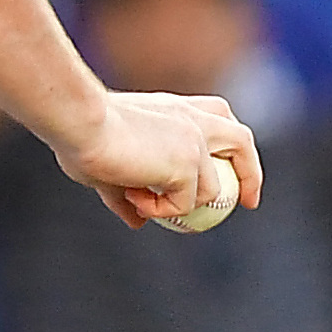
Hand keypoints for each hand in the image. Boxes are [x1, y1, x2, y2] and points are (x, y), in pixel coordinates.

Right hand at [51, 87, 262, 228]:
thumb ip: (128, 193)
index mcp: (175, 109)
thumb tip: (138, 222)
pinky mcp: (191, 163)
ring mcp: (196, 141)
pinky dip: (161, 210)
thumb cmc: (82, 136)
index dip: (227, 143)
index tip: (230, 170)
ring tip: (135, 197)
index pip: (215, 118)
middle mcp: (192, 119)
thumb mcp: (109, 167)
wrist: (80, 122)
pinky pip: (186, 204)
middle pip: (241, 140)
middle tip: (248, 202)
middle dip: (250, 171)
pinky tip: (132, 197)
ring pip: (210, 188)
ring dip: (177, 205)